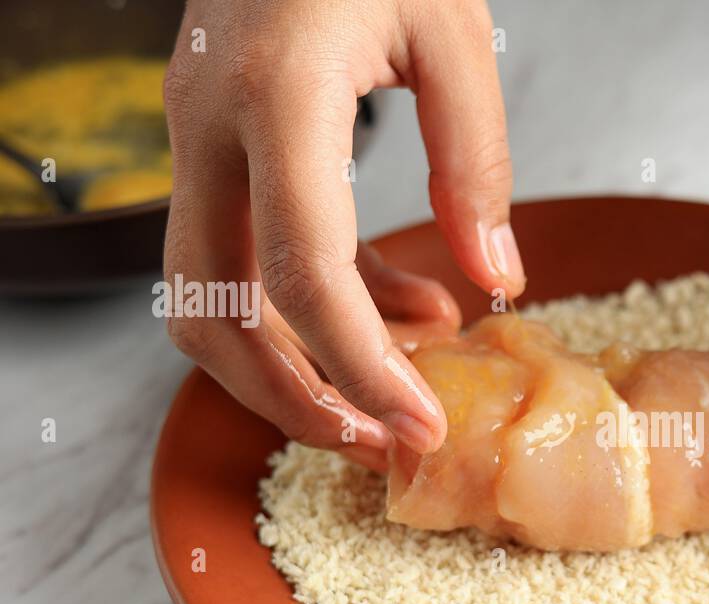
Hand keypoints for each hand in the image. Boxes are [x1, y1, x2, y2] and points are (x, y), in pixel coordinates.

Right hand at [162, 0, 523, 467]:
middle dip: (295, 399)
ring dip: (299, 367)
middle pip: (215, 311)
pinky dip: (323, 304)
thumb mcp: (451, 29)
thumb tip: (496, 276)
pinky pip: (250, 255)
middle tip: (383, 443)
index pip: (298, 269)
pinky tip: (409, 313)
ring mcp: (199, 137)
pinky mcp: (217, 145)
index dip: (358, 366)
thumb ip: (475, 157)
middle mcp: (212, 124)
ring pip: (212, 299)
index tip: (419, 425)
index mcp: (278, 94)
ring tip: (400, 396)